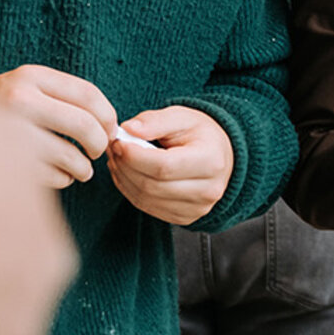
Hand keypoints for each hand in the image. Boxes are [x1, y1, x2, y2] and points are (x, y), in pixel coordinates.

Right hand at [0, 65, 115, 187]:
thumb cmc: (9, 111)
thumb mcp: (32, 89)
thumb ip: (68, 98)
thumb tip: (112, 128)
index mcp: (30, 76)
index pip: (88, 94)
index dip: (108, 116)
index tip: (111, 129)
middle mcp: (18, 99)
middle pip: (84, 124)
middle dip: (100, 143)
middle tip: (98, 151)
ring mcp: (9, 132)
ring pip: (71, 155)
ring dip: (84, 167)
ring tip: (82, 169)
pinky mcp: (5, 162)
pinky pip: (53, 176)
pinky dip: (65, 179)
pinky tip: (60, 175)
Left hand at [107, 105, 233, 224]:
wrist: (220, 156)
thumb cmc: (200, 135)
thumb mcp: (181, 117)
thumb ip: (154, 121)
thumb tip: (127, 129)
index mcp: (210, 162)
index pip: (163, 166)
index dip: (133, 156)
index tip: (118, 142)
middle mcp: (208, 190)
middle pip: (151, 185)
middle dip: (124, 166)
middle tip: (114, 149)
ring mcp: (197, 208)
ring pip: (145, 199)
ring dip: (123, 179)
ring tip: (118, 160)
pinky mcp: (185, 217)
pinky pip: (147, 207)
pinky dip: (130, 191)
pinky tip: (127, 174)